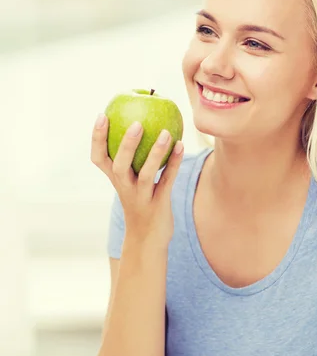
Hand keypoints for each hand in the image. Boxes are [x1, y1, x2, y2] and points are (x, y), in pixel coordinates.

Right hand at [90, 114, 183, 245]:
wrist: (146, 240)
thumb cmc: (140, 203)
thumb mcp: (130, 183)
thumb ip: (132, 159)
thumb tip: (138, 121)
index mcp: (115, 180)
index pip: (98, 158)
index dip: (97, 138)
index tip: (102, 115)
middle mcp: (124, 188)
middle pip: (119, 165)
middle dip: (125, 145)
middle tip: (137, 123)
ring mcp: (141, 198)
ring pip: (145, 174)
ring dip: (155, 153)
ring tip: (166, 132)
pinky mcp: (158, 205)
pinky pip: (167, 181)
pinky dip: (174, 163)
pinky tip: (181, 145)